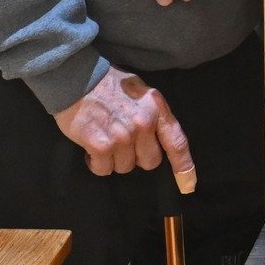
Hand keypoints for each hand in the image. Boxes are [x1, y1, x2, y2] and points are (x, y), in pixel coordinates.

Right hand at [54, 67, 196, 190]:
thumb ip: (152, 113)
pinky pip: (104, 169)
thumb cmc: (108, 84)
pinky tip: (91, 149)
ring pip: (125, 167)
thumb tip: (158, 138)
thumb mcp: (140, 91)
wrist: (76, 78)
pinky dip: (96, 164)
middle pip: (150, 162)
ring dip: (114, 160)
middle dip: (137, 157)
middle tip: (122, 143)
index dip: (184, 167)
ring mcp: (123, 135)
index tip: (188, 186)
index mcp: (156, 108)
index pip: (177, 142)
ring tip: (104, 140)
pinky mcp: (101, 145)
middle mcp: (144, 123)